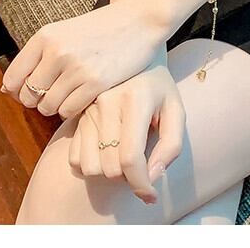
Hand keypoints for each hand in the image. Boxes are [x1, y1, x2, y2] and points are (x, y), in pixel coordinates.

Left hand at [1, 0, 166, 119]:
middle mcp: (57, 51)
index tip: (35, 89)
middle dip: (40, 100)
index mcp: (45, 37)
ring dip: (57, 105)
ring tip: (73, 92)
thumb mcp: (65, 33)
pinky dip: (73, 109)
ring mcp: (76, 68)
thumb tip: (6, 89)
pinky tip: (85, 95)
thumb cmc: (102, 28)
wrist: (141, 19)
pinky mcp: (95, 82)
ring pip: (48, 107)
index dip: (20, 90)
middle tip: (59, 90)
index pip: (12, 79)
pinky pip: (68, 111)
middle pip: (28, 97)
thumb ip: (38, 57)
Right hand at [67, 51, 184, 204]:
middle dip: (128, 176)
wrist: (132, 54)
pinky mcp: (75, 114)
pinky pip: (75, 159)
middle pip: (110, 167)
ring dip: (108, 171)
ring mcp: (87, 108)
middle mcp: (107, 101)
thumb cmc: (157, 88)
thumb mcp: (175, 110)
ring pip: (90, 167)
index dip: (141, 184)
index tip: (150, 195)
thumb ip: (172, 145)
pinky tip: (105, 149)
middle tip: (140, 163)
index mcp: (136, 99)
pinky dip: (90, 163)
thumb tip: (152, 176)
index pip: (131, 157)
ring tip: (122, 155)